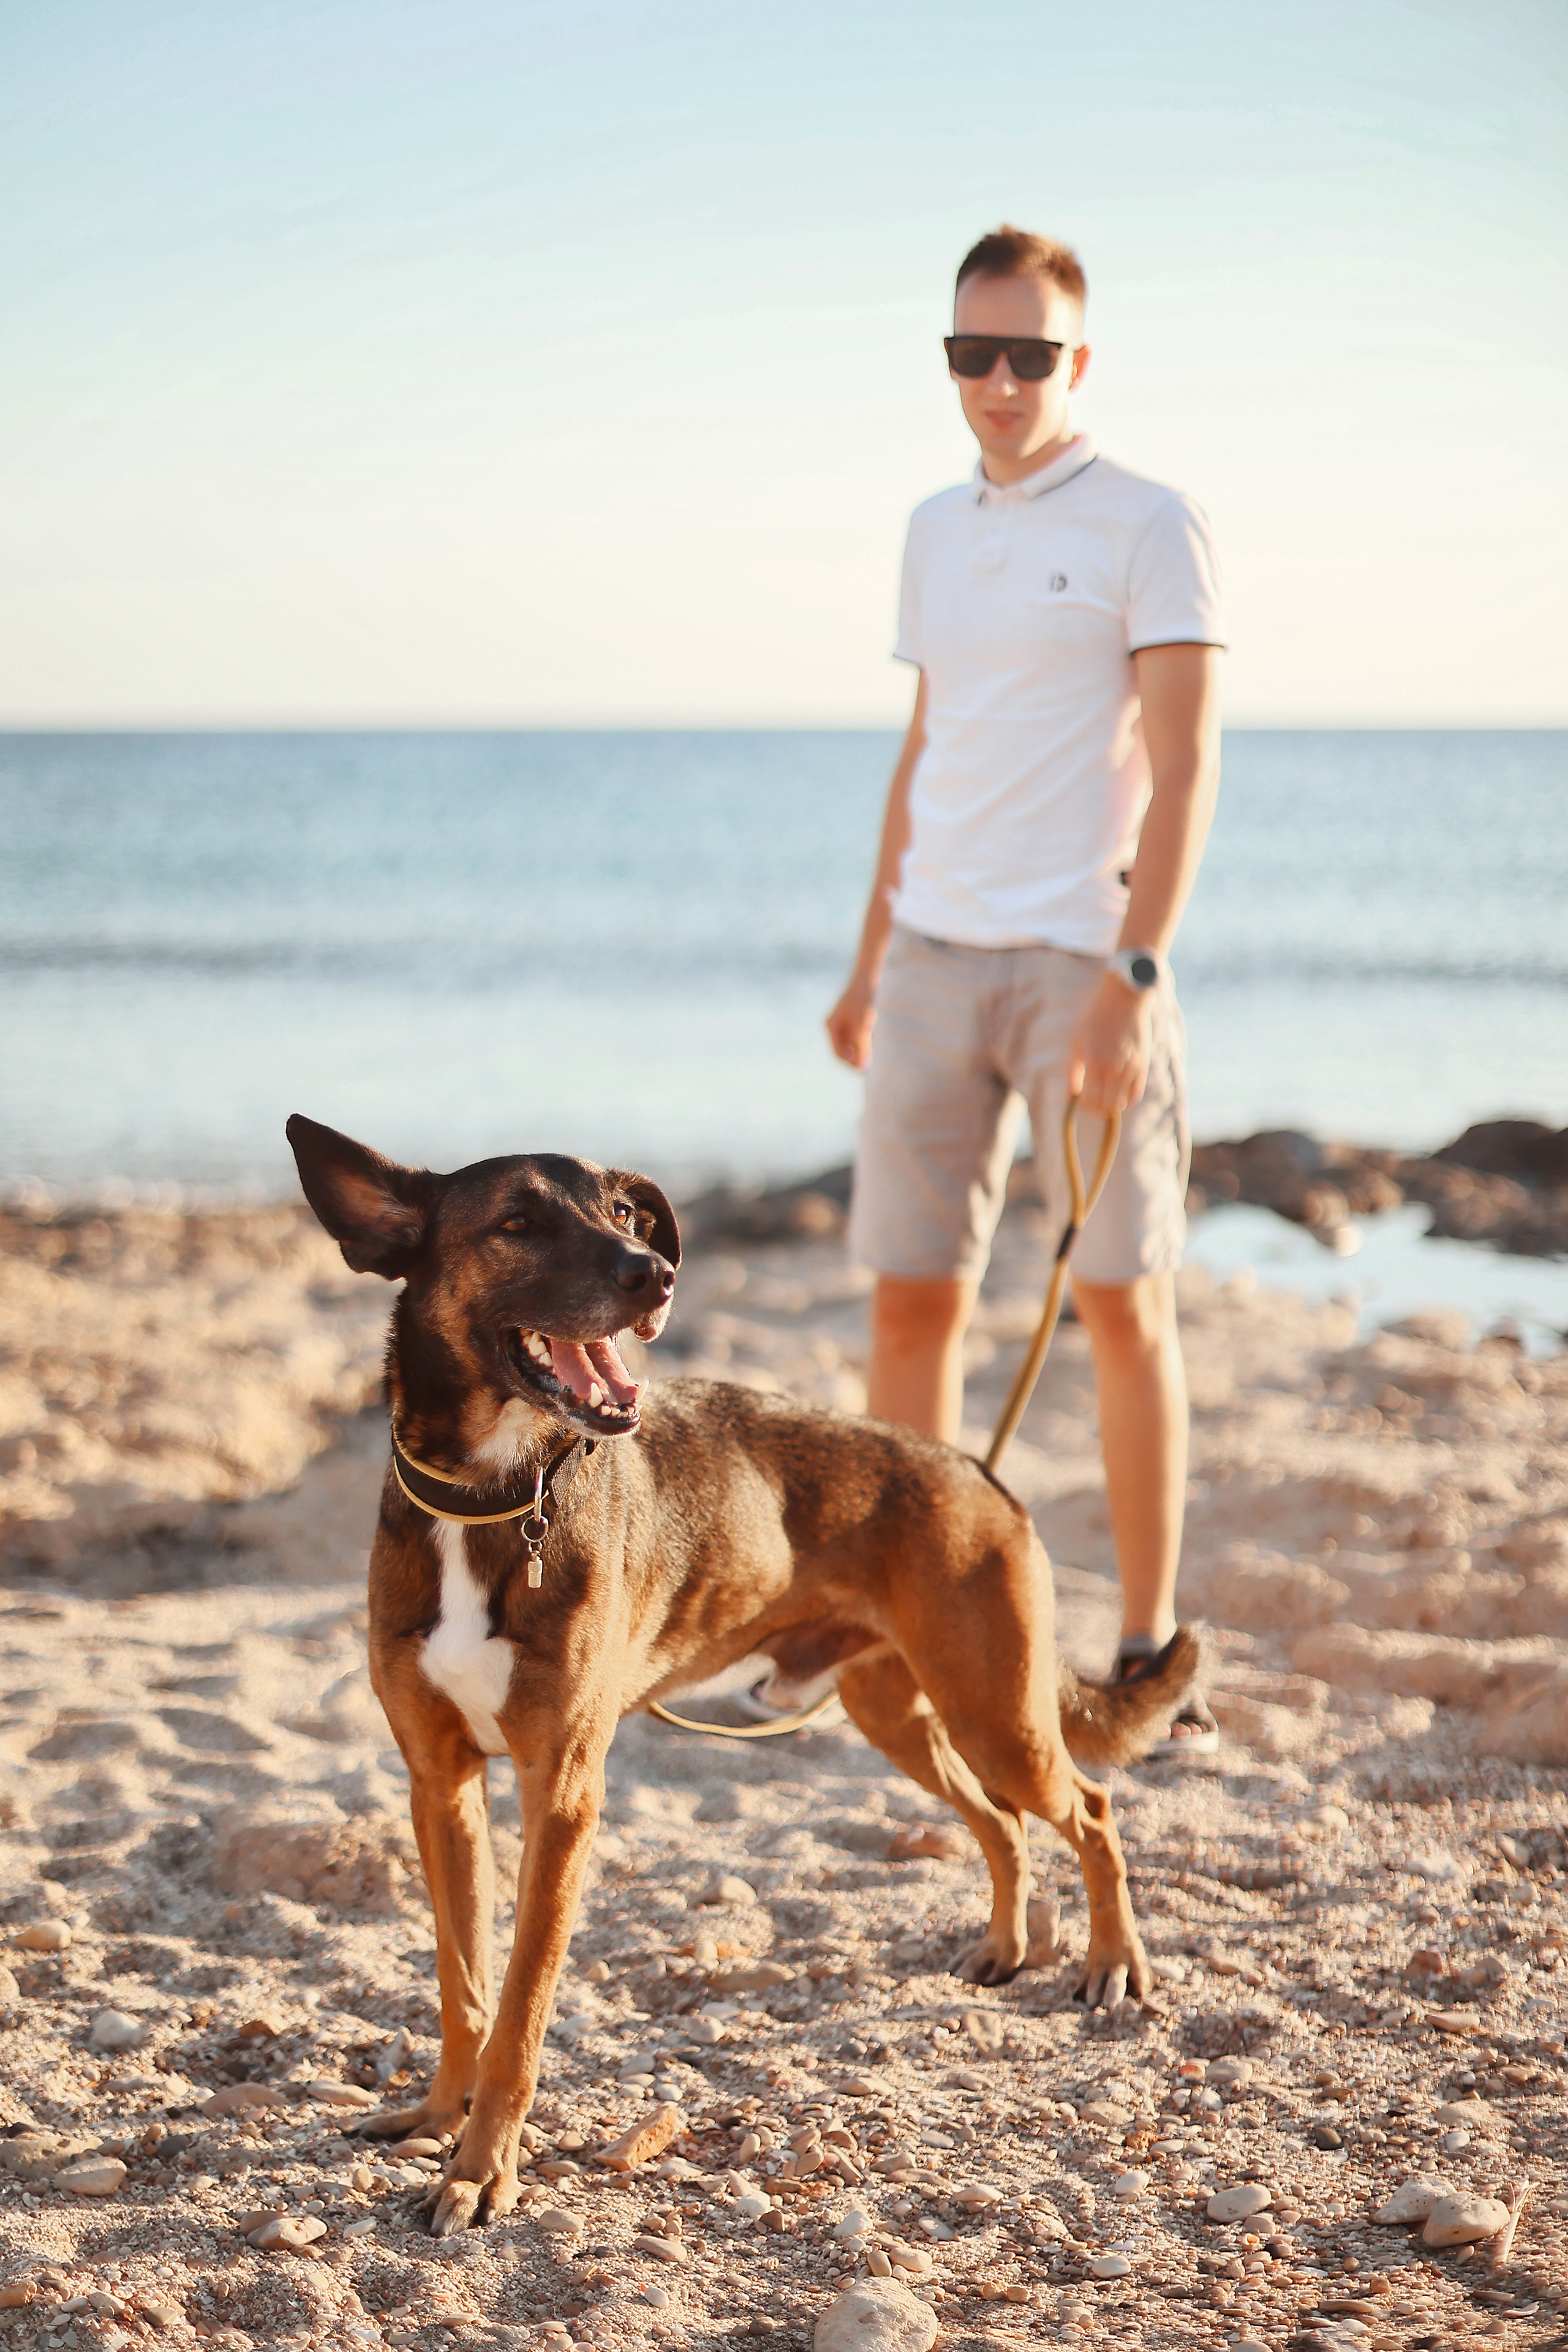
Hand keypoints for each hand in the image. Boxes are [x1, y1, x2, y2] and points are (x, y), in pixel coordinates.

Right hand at [826, 968, 878, 1068]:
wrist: (867, 977)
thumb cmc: (864, 998)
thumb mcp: (863, 1022)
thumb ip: (862, 1044)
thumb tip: (862, 1066)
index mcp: (831, 1026)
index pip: (837, 1054)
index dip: (849, 1064)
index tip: (863, 1070)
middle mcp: (834, 1026)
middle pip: (843, 1051)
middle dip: (855, 1059)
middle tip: (870, 1067)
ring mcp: (842, 1024)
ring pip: (851, 1045)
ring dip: (860, 1051)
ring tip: (872, 1050)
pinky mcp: (851, 1020)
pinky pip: (856, 1038)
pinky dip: (864, 1042)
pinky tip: (873, 1039)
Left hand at [1068, 975, 1152, 1114]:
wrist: (1124, 1000)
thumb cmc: (1095, 1020)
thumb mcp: (1077, 1042)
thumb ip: (1073, 1071)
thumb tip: (1072, 1096)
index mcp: (1094, 1062)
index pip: (1089, 1100)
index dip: (1083, 1105)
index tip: (1080, 1100)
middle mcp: (1114, 1068)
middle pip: (1105, 1107)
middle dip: (1096, 1109)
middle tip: (1091, 1102)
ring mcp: (1131, 1068)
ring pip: (1121, 1104)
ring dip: (1110, 1105)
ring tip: (1103, 1096)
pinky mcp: (1143, 1066)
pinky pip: (1135, 1095)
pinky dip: (1125, 1099)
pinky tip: (1117, 1093)